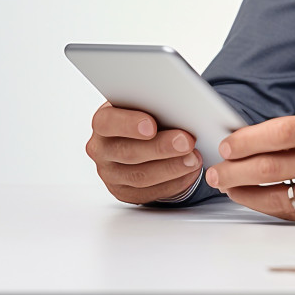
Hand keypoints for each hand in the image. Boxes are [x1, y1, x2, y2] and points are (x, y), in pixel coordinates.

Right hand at [85, 102, 202, 203]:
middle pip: (128, 152)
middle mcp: (102, 149)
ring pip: (140, 176)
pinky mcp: (124, 192)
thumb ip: (154, 104)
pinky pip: (149, 192)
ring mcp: (111, 173)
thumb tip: (179, 104)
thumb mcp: (145, 103)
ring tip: (193, 158)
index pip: (107, 123)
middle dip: (161, 148)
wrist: (140, 136)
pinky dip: (173, 182)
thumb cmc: (145, 114)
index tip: (151, 126)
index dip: (128, 124)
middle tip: (186, 142)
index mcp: (103, 122)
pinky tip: (188, 172)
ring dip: (171, 167)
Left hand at [204, 105, 294, 222]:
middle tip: (217, 169)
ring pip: (280, 195)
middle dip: (236, 170)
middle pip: (273, 166)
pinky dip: (272, 206)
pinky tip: (258, 199)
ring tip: (228, 187)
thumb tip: (264, 136)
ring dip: (247, 192)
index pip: (283, 133)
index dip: (249, 139)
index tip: (229, 143)